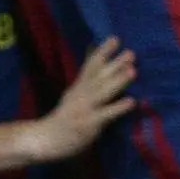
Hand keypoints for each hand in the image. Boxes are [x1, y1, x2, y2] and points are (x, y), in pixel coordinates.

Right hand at [28, 38, 135, 162]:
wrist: (45, 139)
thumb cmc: (65, 117)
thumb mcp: (74, 93)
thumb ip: (87, 79)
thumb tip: (96, 59)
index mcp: (79, 86)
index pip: (90, 65)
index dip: (102, 51)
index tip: (115, 38)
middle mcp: (81, 94)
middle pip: (99, 76)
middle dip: (115, 64)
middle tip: (131, 52)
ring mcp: (85, 108)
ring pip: (103, 92)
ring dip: (118, 81)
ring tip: (134, 71)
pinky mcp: (88, 124)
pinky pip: (105, 114)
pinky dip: (118, 107)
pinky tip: (132, 102)